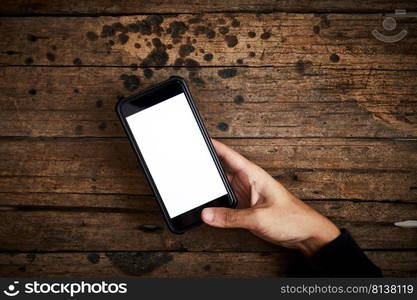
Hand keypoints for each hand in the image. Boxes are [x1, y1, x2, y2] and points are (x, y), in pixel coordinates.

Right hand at [202, 139, 340, 256]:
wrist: (306, 234)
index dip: (214, 146)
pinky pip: (226, 203)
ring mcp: (247, 195)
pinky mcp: (246, 208)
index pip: (229, 156)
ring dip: (212, 190)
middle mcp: (248, 182)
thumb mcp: (258, 218)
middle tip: (189, 167)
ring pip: (223, 189)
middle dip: (207, 170)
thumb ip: (230, 217)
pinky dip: (217, 205)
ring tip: (195, 190)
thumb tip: (207, 214)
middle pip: (222, 172)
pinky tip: (209, 209)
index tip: (200, 140)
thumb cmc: (292, 219)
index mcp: (253, 175)